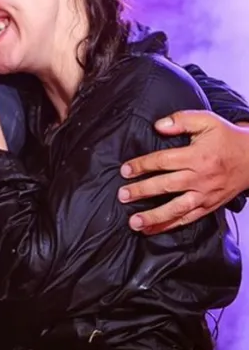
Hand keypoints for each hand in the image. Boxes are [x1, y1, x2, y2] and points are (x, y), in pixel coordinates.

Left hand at [118, 110, 248, 233]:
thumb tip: (158, 126)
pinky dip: (170, 225)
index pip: (163, 161)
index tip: (125, 170)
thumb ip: (181, 120)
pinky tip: (153, 229)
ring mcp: (205, 195)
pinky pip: (188, 219)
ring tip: (134, 222)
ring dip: (154, 217)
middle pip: (166, 186)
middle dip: (142, 192)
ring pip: (177, 209)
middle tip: (122, 195)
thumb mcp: (207, 121)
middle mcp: (200, 178)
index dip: (142, 165)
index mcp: (197, 156)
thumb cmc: (227, 137)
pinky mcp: (209, 206)